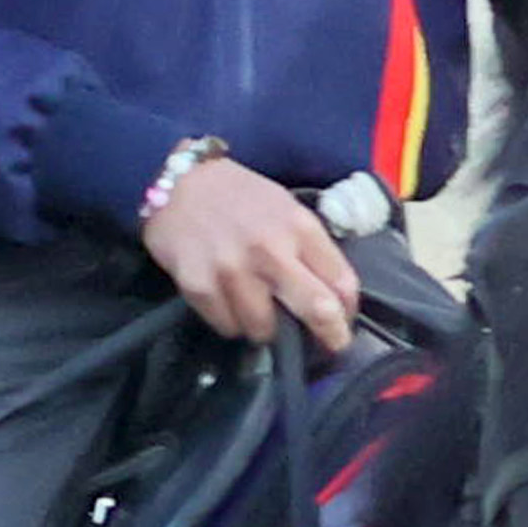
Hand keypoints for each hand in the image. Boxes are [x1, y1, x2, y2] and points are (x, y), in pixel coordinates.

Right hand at [142, 156, 356, 351]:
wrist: (180, 182)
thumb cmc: (240, 198)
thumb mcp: (287, 209)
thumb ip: (311, 250)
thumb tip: (335, 300)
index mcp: (298, 226)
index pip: (342, 282)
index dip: (347, 311)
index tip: (343, 322)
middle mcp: (269, 248)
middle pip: (317, 309)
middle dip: (329, 334)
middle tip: (329, 344)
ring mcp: (232, 269)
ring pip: (265, 329)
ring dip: (265, 327)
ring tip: (256, 308)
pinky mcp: (199, 285)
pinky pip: (227, 325)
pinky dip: (231, 321)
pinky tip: (227, 300)